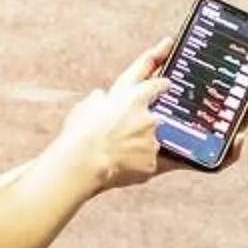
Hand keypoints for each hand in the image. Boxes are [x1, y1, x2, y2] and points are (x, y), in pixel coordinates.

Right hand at [56, 37, 173, 193]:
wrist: (84, 161)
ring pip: (149, 141)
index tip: (164, 84)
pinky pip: (146, 161)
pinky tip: (120, 163)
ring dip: (137, 144)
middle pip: (152, 119)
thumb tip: (101, 97)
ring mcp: (152, 142)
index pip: (158, 86)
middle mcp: (149, 119)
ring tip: (116, 150)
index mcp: (135, 99)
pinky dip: (137, 162)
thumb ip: (100, 98)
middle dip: (140, 124)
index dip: (160, 85)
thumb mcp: (87, 105)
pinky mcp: (151, 163)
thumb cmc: (82, 131)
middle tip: (120, 132)